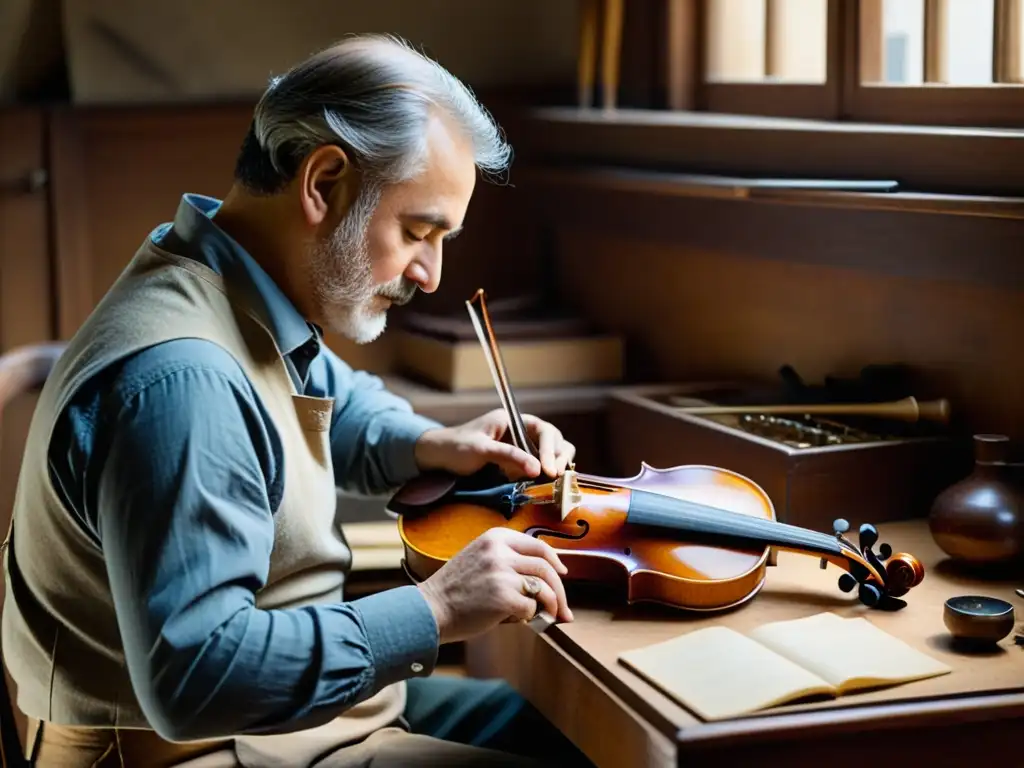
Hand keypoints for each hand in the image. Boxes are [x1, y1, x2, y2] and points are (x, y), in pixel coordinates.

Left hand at [414, 409, 575, 479]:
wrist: (436, 458)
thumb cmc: (455, 447)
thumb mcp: (480, 450)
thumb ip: (508, 456)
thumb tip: (537, 469)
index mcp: (513, 421)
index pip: (544, 430)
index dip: (551, 449)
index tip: (549, 470)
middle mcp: (521, 432)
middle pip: (554, 441)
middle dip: (559, 458)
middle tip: (556, 477)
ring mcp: (520, 448)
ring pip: (551, 454)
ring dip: (555, 467)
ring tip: (553, 482)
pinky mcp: (517, 463)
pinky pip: (539, 467)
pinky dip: (545, 476)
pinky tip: (544, 486)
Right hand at [417, 528, 573, 643]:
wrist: (430, 609)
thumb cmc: (455, 590)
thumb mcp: (480, 560)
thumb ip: (508, 562)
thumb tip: (546, 580)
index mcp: (495, 538)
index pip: (538, 545)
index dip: (555, 561)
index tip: (562, 573)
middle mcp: (500, 551)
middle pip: (546, 567)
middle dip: (560, 590)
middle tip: (563, 608)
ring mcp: (502, 573)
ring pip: (544, 588)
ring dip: (551, 606)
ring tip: (549, 617)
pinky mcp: (503, 596)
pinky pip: (531, 607)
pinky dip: (528, 616)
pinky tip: (515, 619)